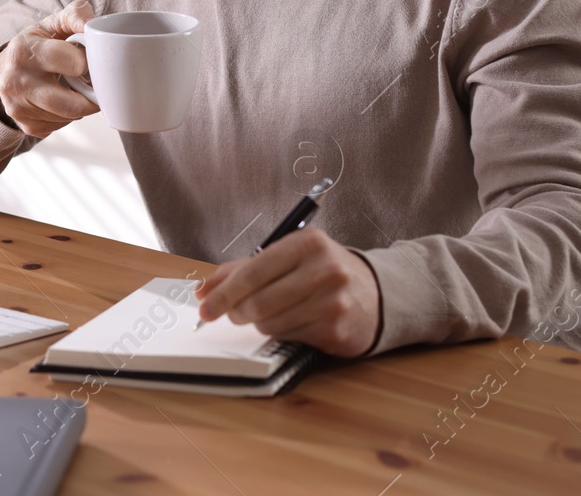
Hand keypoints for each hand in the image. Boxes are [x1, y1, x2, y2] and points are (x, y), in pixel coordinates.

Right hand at [0, 0, 99, 138]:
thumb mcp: (53, 23)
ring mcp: (18, 107)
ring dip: (79, 105)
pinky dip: (67, 116)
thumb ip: (75, 14)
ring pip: (69, 117)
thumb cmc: (37, 44)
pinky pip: (60, 126)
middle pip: (73, 104)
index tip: (87, 59)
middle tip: (94, 84)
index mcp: (24, 51)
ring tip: (75, 88)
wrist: (7, 67)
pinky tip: (61, 100)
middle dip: (91, 95)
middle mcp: (16, 82)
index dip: (88, 62)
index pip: (74, 64)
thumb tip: (90, 24)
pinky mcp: (25, 124)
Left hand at [193, 228, 381, 357]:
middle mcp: (324, 269)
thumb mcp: (289, 257)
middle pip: (258, 301)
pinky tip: (292, 322)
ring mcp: (333, 301)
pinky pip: (288, 337)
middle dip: (237, 311)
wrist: (376, 294)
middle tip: (233, 313)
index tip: (204, 306)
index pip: (253, 271)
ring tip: (267, 314)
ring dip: (259, 323)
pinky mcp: (335, 330)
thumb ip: (244, 268)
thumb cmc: (321, 272)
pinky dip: (280, 333)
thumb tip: (204, 288)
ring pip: (270, 323)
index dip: (223, 292)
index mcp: (308, 243)